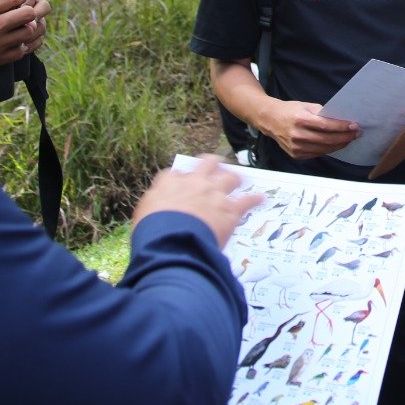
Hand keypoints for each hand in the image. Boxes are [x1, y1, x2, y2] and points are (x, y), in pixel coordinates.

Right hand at [133, 157, 262, 247]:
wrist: (171, 240)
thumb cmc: (152, 231)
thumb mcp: (143, 216)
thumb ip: (153, 208)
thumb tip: (157, 211)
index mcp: (169, 183)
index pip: (175, 174)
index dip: (180, 178)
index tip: (182, 182)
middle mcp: (194, 182)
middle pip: (206, 164)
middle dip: (212, 164)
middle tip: (216, 167)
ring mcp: (214, 193)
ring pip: (229, 176)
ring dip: (235, 177)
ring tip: (240, 179)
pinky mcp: (229, 208)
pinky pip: (247, 200)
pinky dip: (255, 199)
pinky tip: (261, 198)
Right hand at [261, 99, 360, 159]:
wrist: (269, 120)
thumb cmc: (289, 110)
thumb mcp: (305, 106)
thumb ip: (321, 113)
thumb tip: (340, 119)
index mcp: (300, 120)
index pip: (326, 126)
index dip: (342, 127)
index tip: (354, 125)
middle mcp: (297, 135)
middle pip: (327, 140)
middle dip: (345, 137)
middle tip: (357, 133)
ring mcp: (296, 147)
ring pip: (324, 149)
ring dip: (340, 144)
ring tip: (350, 139)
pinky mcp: (296, 155)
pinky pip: (317, 153)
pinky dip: (329, 149)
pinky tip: (337, 144)